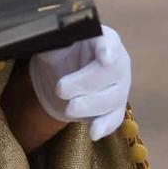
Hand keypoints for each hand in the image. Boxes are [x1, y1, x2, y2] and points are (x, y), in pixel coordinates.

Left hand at [28, 25, 131, 139]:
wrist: (61, 74)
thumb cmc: (59, 52)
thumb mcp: (53, 43)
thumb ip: (54, 39)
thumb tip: (47, 35)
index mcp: (103, 39)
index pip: (109, 42)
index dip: (107, 50)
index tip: (104, 58)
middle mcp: (117, 61)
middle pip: (111, 73)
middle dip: (86, 83)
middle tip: (61, 89)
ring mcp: (120, 86)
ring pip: (114, 97)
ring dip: (91, 105)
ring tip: (68, 109)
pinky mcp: (114, 108)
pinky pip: (116, 117)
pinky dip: (105, 126)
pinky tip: (93, 133)